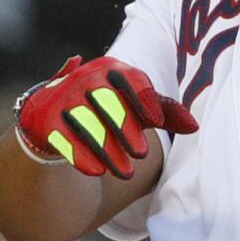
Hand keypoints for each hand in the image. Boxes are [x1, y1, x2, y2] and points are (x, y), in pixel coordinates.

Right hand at [14, 55, 197, 177]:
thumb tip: (195, 126)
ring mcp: (63, 97)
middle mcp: (85, 77)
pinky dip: (80, 155)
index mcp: (111, 68)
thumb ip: (163, 112)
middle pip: (109, 102)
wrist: (55, 116)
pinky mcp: (45, 119)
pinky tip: (96, 171)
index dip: (143, 98)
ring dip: (108, 150)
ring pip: (89, 124)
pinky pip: (64, 137)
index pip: (131, 79)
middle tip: (141, 155)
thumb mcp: (134, 105)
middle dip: (126, 130)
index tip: (155, 121)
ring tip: (124, 172)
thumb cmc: (107, 108)